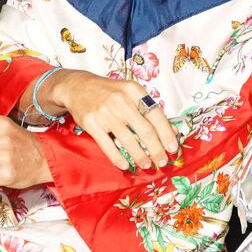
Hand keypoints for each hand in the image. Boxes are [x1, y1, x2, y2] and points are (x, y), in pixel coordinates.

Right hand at [51, 71, 177, 170]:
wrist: (77, 86)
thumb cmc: (109, 92)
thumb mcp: (130, 92)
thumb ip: (148, 108)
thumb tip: (170, 129)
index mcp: (134, 91)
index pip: (156, 114)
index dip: (167, 133)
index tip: (173, 147)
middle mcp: (121, 100)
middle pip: (145, 130)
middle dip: (156, 149)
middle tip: (162, 162)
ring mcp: (105, 112)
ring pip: (128, 140)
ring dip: (140, 156)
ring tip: (147, 165)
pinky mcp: (91, 123)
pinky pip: (107, 145)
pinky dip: (118, 158)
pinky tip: (125, 165)